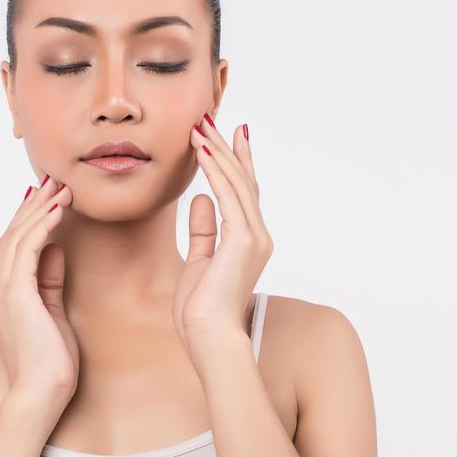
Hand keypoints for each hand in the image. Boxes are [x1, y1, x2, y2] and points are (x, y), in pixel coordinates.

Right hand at [0, 174, 79, 402]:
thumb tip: (57, 250)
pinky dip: (44, 226)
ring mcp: (5, 290)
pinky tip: (60, 210)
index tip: (48, 195)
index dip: (30, 218)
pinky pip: (28, 250)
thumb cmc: (50, 362)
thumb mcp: (53, 312)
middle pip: (13, 234)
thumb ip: (50, 281)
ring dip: (42, 208)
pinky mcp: (17, 294)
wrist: (41, 392)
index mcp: (5, 293)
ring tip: (61, 186)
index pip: (15, 246)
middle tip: (53, 178)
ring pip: (19, 236)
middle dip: (34, 204)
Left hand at [173, 112, 272, 352]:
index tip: (226, 135)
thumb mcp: (199, 261)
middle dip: (226, 148)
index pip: (242, 193)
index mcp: (249, 242)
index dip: (235, 162)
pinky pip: (228, 196)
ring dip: (218, 152)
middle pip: (243, 181)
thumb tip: (201, 199)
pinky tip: (203, 152)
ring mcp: (254, 236)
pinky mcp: (242, 240)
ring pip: (237, 183)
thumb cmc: (201, 310)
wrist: (209, 337)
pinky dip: (216, 171)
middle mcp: (258, 235)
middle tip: (210, 119)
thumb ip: (203, 230)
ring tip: (200, 127)